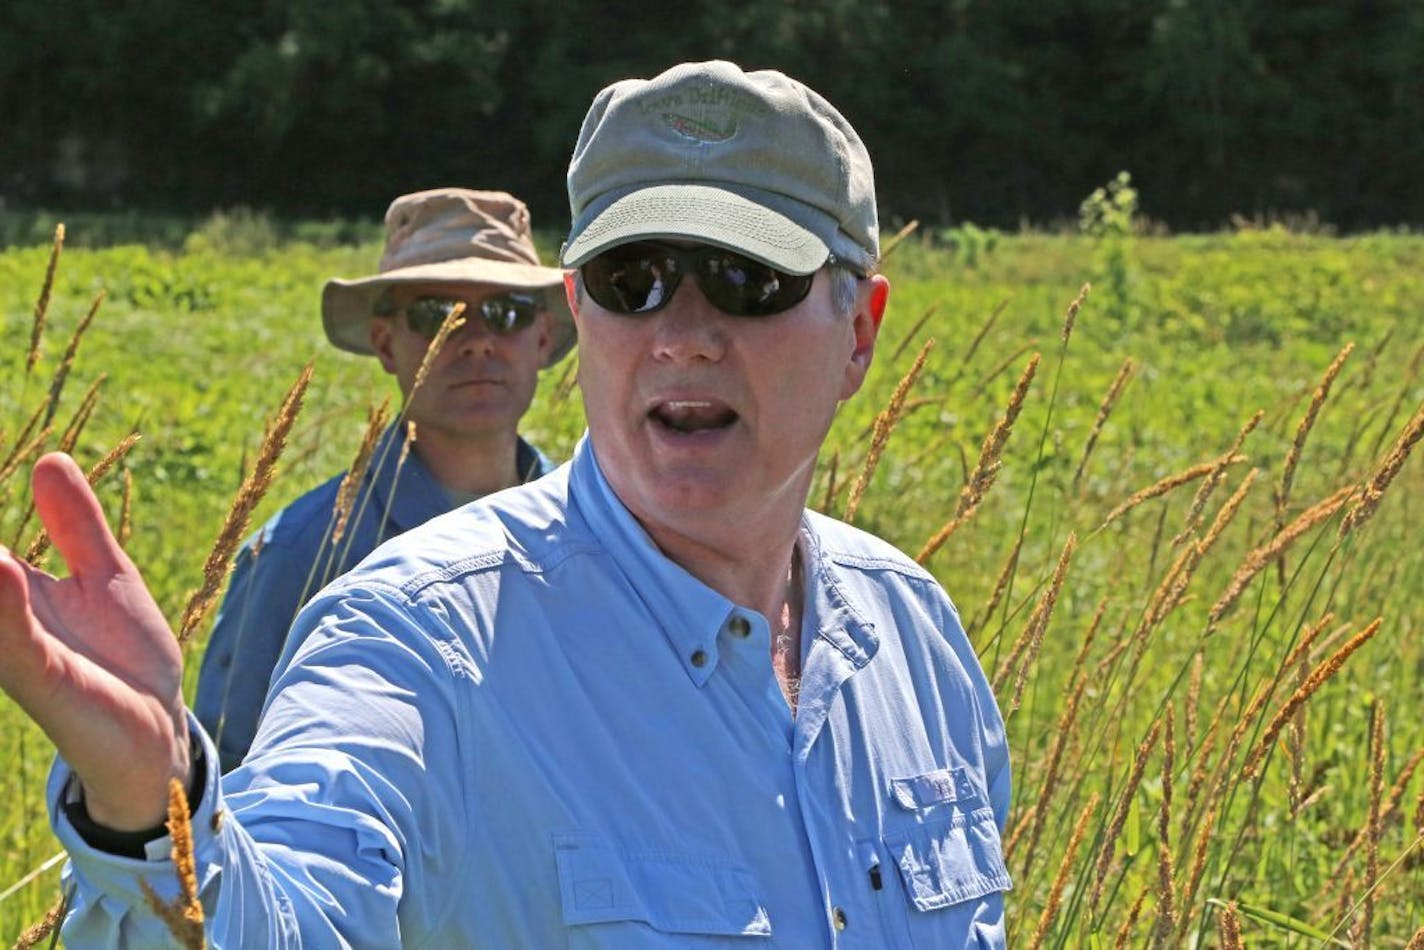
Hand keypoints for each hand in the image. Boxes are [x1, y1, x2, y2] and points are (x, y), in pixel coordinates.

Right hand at [0, 453, 188, 830]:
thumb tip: (49, 460)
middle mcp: (4, 620)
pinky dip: (4, 604)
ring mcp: (18, 651)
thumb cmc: (123, 656)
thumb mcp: (105, 575)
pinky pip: (15, 641)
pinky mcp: (45, 680)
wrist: (157, 728)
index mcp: (13, 591)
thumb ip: (76, 524)